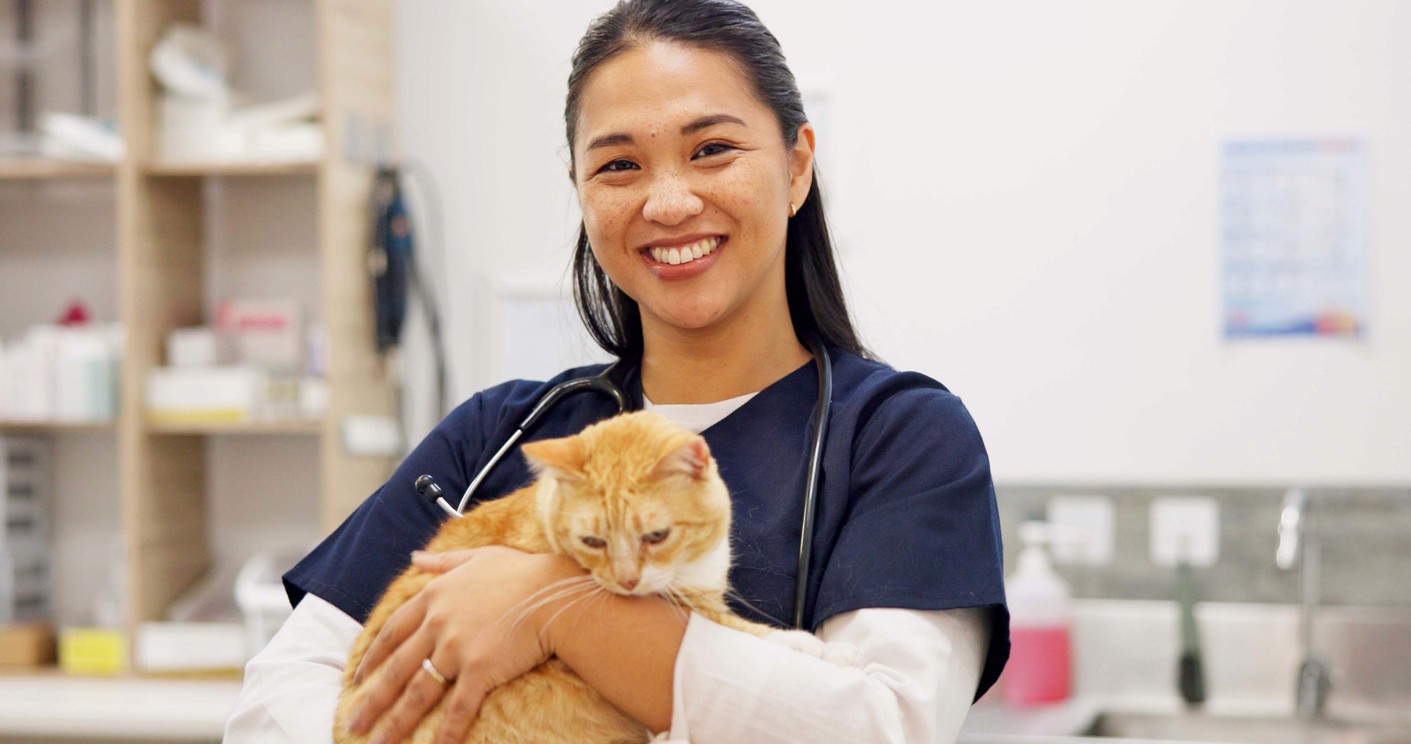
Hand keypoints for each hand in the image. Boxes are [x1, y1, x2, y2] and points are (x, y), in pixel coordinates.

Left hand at [345, 545, 586, 743]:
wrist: (553, 591)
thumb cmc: (522, 572)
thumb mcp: (477, 557)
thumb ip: (442, 561)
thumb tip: (414, 557)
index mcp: (434, 597)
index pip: (392, 633)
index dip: (372, 658)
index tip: (357, 679)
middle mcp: (438, 624)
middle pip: (396, 669)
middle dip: (372, 701)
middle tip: (353, 724)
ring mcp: (456, 648)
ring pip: (417, 692)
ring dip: (395, 722)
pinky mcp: (480, 670)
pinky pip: (458, 707)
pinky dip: (446, 732)